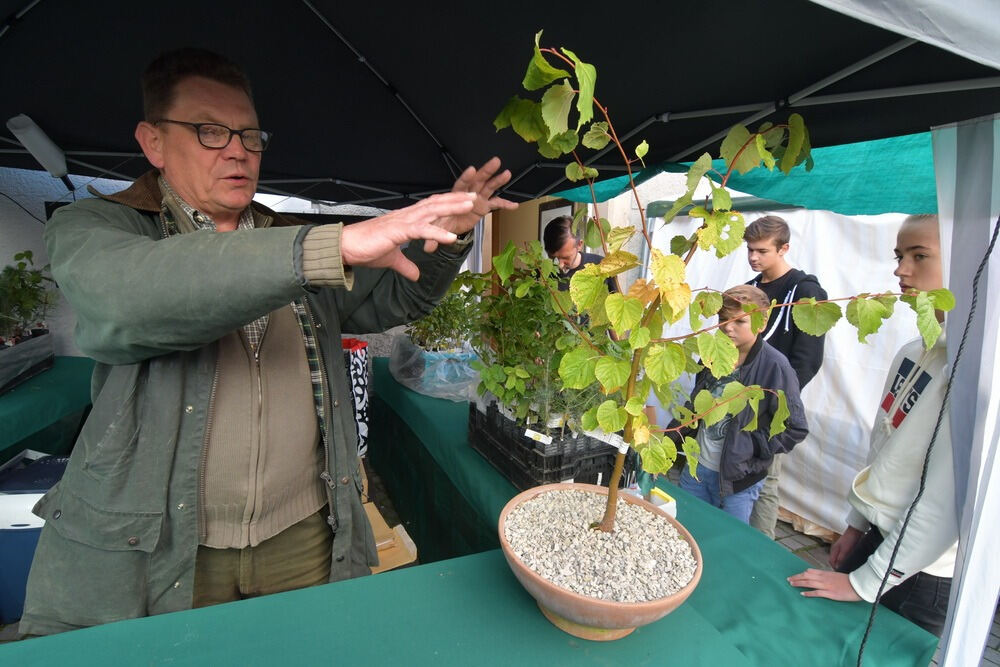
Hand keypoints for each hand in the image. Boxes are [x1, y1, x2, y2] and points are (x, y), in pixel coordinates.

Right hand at [341, 192, 477, 280]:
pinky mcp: (397, 231)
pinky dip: (437, 232)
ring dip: (451, 208)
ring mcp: (401, 221)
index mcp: (405, 220)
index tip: (462, 199)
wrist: (345, 248)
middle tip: (474, 195)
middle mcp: (405, 216)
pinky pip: (421, 230)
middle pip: (435, 203)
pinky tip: (451, 236)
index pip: (430, 207)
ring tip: (469, 204)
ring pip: (431, 211)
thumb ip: (406, 266)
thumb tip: (416, 276)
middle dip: (455, 198)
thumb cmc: (365, 250)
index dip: (446, 202)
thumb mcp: (391, 260)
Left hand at [422, 157, 517, 252]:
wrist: (448, 225)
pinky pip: (495, 204)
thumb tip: (428, 248)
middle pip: (478, 180)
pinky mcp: (484, 206)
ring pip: (488, 187)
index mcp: (455, 196)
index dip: (466, 178)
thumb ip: (434, 236)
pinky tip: (514, 205)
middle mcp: (468, 194)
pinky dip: (504, 204)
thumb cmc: (442, 221)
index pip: (460, 185)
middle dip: (486, 171)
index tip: (471, 170)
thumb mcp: (437, 228)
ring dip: (498, 180)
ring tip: (507, 173)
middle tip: (495, 162)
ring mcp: (477, 199)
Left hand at [787, 569, 861, 601]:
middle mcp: (824, 578)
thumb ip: (827, 576)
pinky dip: (808, 593)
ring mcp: (826, 586)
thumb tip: (819, 577)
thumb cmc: (848, 581)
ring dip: (799, 583)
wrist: (858, 585)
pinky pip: (817, 592)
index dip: (801, 574)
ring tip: (791, 584)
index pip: (810, 572)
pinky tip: (802, 593)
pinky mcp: (830, 593)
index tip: (795, 576)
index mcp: (826, 573)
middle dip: (797, 578)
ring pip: (809, 583)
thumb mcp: (836, 576)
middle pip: (807, 576)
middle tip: (788, 580)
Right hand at [829, 525, 862, 568]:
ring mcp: (839, 549)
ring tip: (847, 567)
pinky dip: (844, 560)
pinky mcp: (843, 548)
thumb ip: (841, 558)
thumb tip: (837, 567)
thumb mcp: (845, 550)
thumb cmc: (850, 539)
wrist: (855, 530)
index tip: (840, 573)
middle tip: (844, 571)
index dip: (835, 568)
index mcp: (833, 550)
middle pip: (833, 561)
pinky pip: (841, 556)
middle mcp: (835, 550)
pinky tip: (849, 561)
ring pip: (838, 559)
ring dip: (841, 563)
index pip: (831, 562)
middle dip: (837, 566)